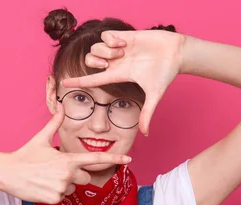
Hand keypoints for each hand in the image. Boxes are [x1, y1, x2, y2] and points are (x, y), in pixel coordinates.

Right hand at [1, 104, 131, 203]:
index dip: (114, 158)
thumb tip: (61, 106)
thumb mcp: (41, 138)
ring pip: (72, 189)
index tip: (129, 158)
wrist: (8, 172)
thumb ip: (54, 123)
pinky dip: (54, 194)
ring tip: (46, 178)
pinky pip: (62, 198)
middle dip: (75, 176)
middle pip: (84, 179)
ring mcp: (61, 188)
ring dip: (63, 186)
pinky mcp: (54, 199)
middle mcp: (68, 174)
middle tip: (56, 171)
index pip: (95, 159)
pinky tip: (42, 187)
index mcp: (68, 159)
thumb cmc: (25, 155)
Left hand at [62, 30, 184, 134]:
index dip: (78, 81)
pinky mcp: (124, 36)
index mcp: (118, 75)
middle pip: (90, 61)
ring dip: (106, 50)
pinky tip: (123, 43)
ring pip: (96, 47)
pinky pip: (105, 35)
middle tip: (106, 63)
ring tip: (122, 52)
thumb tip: (146, 134)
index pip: (92, 80)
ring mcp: (118, 49)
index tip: (63, 83)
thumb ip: (147, 114)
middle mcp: (115, 62)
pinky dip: (111, 39)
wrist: (176, 53)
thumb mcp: (154, 96)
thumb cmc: (166, 73)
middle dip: (93, 62)